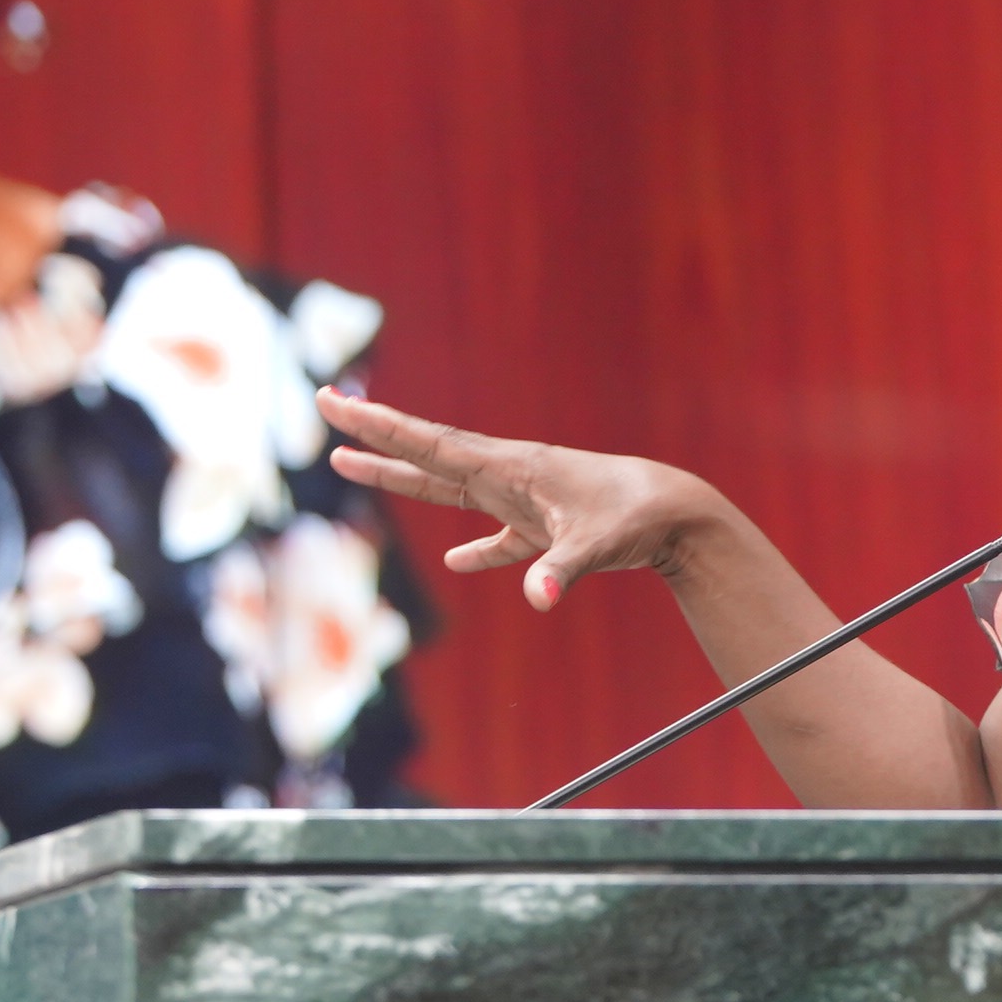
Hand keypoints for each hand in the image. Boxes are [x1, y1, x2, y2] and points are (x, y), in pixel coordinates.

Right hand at [317, 389, 719, 612]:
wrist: (675, 512)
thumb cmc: (635, 518)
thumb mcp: (596, 546)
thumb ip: (561, 570)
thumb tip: (539, 598)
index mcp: (508, 468)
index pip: (431, 444)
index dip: (380, 427)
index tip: (337, 403)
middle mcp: (506, 475)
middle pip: (426, 454)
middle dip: (374, 435)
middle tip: (326, 406)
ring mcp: (522, 501)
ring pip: (449, 488)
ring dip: (402, 477)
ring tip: (350, 465)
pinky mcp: (545, 530)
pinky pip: (499, 540)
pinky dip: (479, 552)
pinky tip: (459, 563)